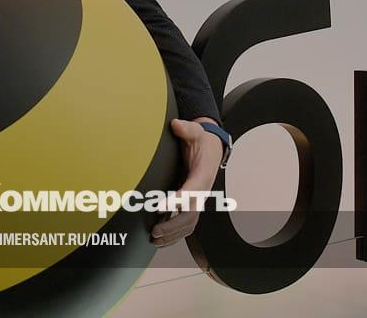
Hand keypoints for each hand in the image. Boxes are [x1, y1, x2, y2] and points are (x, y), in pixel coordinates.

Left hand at [151, 118, 223, 247]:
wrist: (212, 147)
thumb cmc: (202, 142)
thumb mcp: (196, 132)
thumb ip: (187, 129)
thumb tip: (176, 125)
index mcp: (202, 175)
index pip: (191, 191)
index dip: (177, 200)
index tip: (160, 206)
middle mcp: (202, 191)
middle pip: (191, 214)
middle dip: (172, 225)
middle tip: (154, 231)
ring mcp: (198, 199)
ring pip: (189, 224)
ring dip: (173, 235)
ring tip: (154, 239)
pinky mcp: (192, 204)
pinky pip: (186, 224)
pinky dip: (175, 235)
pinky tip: (161, 240)